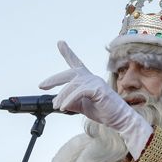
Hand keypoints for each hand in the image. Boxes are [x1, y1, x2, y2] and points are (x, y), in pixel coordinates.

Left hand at [39, 41, 152, 156]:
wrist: (120, 119)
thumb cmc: (104, 111)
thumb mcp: (83, 106)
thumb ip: (72, 102)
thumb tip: (60, 102)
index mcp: (88, 80)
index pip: (76, 63)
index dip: (68, 52)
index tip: (60, 42)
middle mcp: (91, 77)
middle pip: (70, 73)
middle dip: (53, 79)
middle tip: (42, 86)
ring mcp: (95, 82)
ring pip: (72, 85)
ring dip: (61, 96)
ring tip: (56, 106)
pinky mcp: (98, 89)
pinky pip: (79, 92)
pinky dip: (69, 100)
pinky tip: (63, 107)